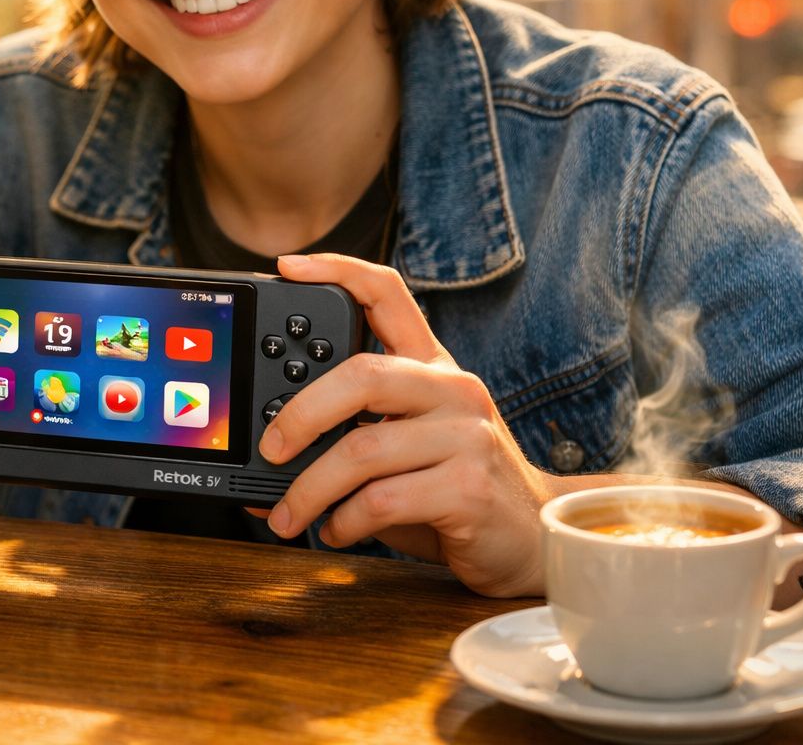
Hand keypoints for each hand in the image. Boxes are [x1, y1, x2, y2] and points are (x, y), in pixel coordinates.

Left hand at [261, 252, 553, 597]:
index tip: (288, 268)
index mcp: (432, 367)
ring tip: (289, 514)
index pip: (387, 294)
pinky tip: (337, 530)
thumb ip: (347, 442)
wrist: (535, 535)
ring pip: (362, 450)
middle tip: (270, 448)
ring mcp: (467, 437)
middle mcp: (453, 389)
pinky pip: (381, 500)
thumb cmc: (453, 487)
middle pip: (363, 374)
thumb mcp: (405, 449)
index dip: (337, 271)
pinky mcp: (469, 490)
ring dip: (310, 490)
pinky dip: (344, 521)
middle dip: (301, 413)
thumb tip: (267, 466)